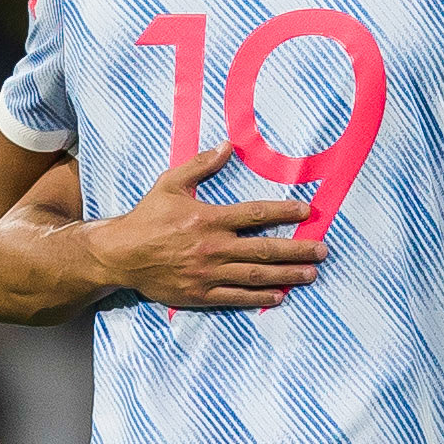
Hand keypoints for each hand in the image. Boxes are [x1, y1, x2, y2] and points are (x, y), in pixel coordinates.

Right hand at [85, 145, 327, 308]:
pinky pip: (236, 297)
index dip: (284, 212)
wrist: (120, 255)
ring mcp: (208, 273)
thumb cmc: (148, 217)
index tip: (307, 211)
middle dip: (297, 249)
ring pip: (255, 275)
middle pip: (264, 249)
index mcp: (208, 219)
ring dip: (287, 275)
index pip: (255, 215)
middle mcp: (213, 247)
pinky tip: (279, 296)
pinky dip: (259, 297)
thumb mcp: (170, 183)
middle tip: (323, 250)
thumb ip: (201, 165)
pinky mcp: (201, 293)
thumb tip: (227, 145)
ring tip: (311, 274)